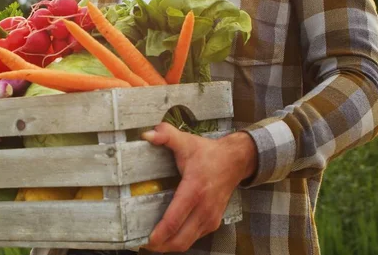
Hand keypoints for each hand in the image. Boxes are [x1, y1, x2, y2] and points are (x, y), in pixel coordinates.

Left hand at [141, 123, 257, 252]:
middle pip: (180, 239)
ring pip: (187, 242)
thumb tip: (147, 134)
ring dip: (169, 246)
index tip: (145, 240)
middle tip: (142, 243)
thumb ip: (166, 135)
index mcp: (194, 190)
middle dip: (161, 245)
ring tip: (152, 242)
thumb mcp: (186, 141)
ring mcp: (210, 217)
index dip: (159, 234)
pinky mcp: (213, 222)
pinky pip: (194, 238)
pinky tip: (167, 236)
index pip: (175, 220)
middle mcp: (204, 208)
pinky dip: (180, 241)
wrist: (235, 161)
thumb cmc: (208, 153)